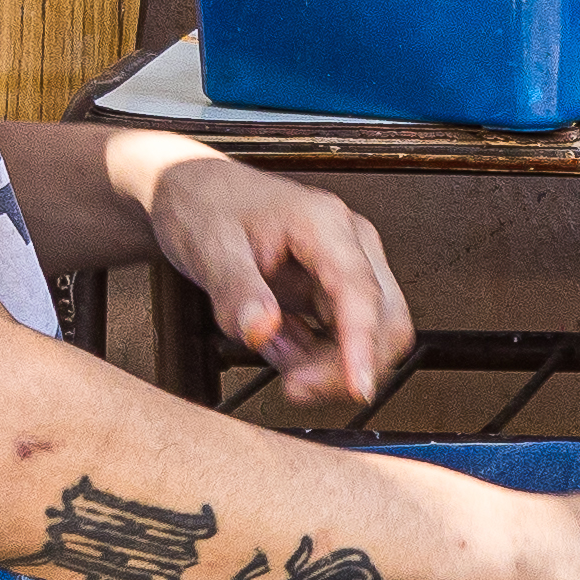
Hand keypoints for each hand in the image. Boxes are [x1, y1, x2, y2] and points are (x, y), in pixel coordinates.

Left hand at [141, 154, 414, 407]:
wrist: (195, 190)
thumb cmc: (206, 207)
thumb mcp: (209, 248)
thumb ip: (236, 290)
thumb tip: (261, 329)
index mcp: (324, 223)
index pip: (360, 291)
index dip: (363, 344)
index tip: (358, 385)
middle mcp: (350, 244)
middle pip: (384, 321)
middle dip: (346, 366)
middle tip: (294, 388)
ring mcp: (348, 267)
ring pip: (371, 336)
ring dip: (330, 365)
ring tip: (274, 353)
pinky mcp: (337, 289)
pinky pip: (345, 338)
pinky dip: (317, 357)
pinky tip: (280, 344)